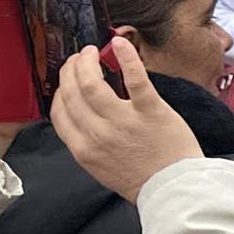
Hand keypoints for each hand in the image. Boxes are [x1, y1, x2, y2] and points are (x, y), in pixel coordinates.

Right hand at [51, 42, 200, 201]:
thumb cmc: (142, 180)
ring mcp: (124, 122)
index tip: (64, 80)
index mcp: (83, 150)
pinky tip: (120, 43)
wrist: (175, 190)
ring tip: (91, 52)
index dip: (59, 91)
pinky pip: (135, 79)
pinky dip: (126, 58)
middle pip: (72, 93)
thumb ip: (87, 145)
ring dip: (88, 62)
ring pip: (93, 84)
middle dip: (70, 71)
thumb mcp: (101, 168)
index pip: (59, 112)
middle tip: (77, 58)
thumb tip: (79, 121)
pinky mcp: (151, 112)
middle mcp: (98, 134)